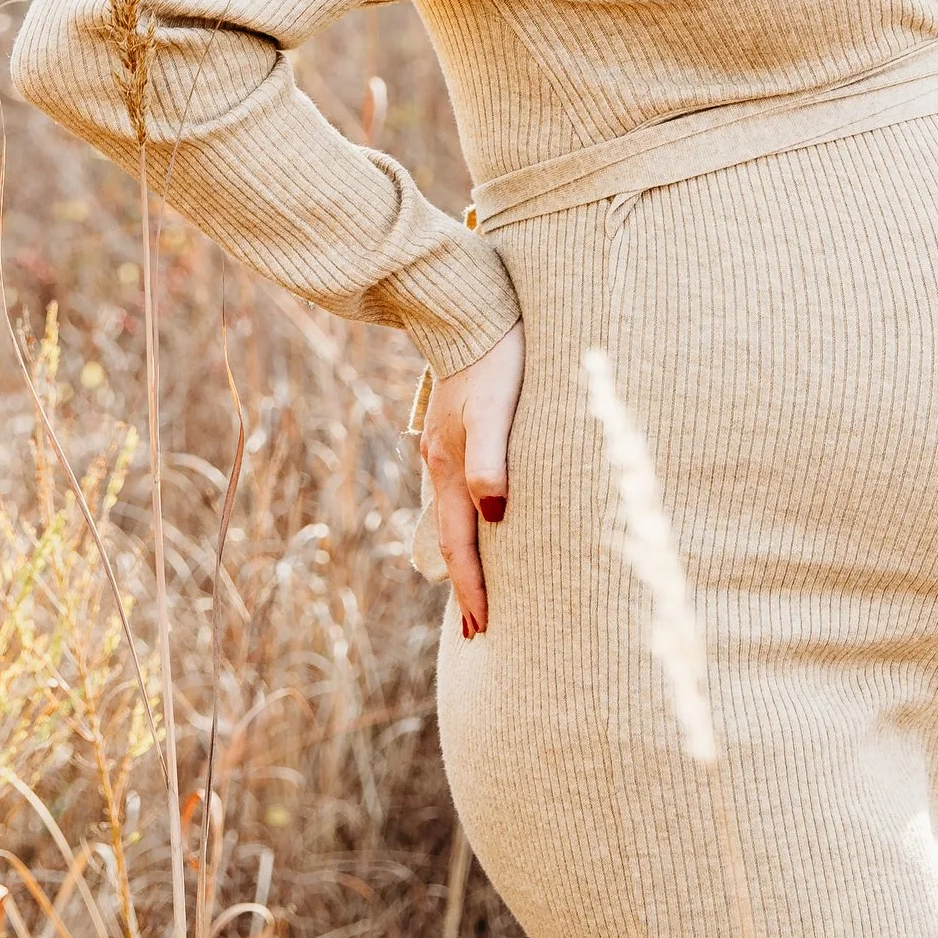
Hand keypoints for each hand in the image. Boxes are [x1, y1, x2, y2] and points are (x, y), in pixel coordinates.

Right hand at [421, 320, 524, 635]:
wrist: (465, 307)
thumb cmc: (493, 357)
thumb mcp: (494, 411)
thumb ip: (491, 461)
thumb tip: (495, 515)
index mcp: (449, 468)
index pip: (462, 545)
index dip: (473, 588)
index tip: (483, 630)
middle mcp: (443, 464)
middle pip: (455, 537)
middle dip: (467, 583)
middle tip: (480, 628)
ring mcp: (448, 447)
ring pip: (458, 514)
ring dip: (469, 553)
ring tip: (482, 584)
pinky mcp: (460, 429)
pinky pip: (464, 490)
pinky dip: (473, 519)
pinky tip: (486, 517)